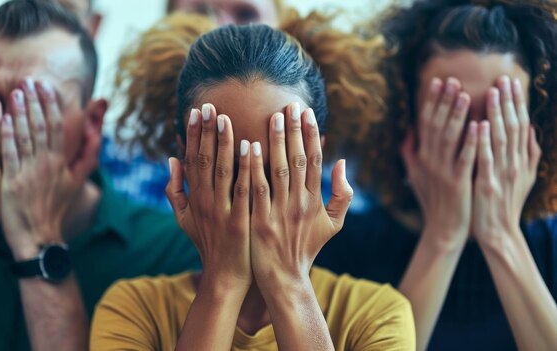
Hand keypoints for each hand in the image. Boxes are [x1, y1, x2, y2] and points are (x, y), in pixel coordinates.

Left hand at [0, 79, 87, 259]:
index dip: (50, 104)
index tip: (44, 84)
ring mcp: (29, 173)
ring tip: (13, 92)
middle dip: (34, 102)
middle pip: (41, 126)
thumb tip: (98, 127)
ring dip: (20, 113)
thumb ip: (89, 151)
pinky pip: (8, 155)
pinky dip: (5, 136)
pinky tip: (1, 119)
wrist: (39, 235)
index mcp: (61, 161)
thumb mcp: (78, 178)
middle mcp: (46, 164)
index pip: (57, 126)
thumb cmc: (56, 205)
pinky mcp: (11, 183)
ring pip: (25, 137)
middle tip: (26, 80)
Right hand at [166, 104, 251, 291]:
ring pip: (221, 171)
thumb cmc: (208, 244)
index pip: (192, 160)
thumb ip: (175, 190)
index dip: (192, 135)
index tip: (195, 111)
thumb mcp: (184, 218)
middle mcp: (205, 202)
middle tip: (209, 105)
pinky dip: (245, 169)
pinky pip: (243, 191)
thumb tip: (171, 159)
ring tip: (225, 118)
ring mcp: (221, 212)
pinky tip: (250, 148)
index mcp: (194, 198)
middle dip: (206, 131)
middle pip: (204, 160)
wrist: (225, 276)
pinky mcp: (239, 222)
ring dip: (223, 143)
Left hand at [249, 103, 352, 292]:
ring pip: (279, 169)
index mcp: (316, 201)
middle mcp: (300, 203)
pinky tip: (249, 146)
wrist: (285, 278)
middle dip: (295, 130)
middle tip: (290, 105)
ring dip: (276, 141)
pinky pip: (256, 189)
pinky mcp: (259, 220)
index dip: (312, 135)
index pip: (316, 160)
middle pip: (299, 159)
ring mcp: (280, 211)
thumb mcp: (333, 225)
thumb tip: (341, 164)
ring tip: (273, 116)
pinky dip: (254, 167)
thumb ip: (342, 195)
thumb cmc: (307, 248)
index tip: (307, 112)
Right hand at [402, 77, 477, 249]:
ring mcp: (442, 172)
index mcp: (421, 157)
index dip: (431, 102)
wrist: (442, 229)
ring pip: (449, 138)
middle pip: (436, 126)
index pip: (425, 123)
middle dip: (443, 102)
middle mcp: (429, 161)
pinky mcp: (457, 183)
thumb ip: (410, 152)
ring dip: (456, 115)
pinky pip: (464, 158)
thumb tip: (408, 130)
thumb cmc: (432, 201)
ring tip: (464, 95)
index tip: (438, 81)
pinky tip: (478, 125)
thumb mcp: (416, 175)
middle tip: (451, 80)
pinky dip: (470, 142)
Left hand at [472, 77, 540, 244]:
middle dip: (509, 102)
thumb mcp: (524, 177)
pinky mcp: (487, 184)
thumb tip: (530, 128)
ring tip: (493, 93)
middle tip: (503, 79)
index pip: (520, 125)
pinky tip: (479, 124)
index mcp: (520, 160)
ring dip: (497, 114)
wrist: (498, 233)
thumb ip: (528, 152)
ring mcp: (501, 174)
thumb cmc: (506, 203)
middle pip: (512, 127)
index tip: (512, 82)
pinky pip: (485, 159)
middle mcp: (513, 164)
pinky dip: (482, 141)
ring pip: (500, 139)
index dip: (517, 103)